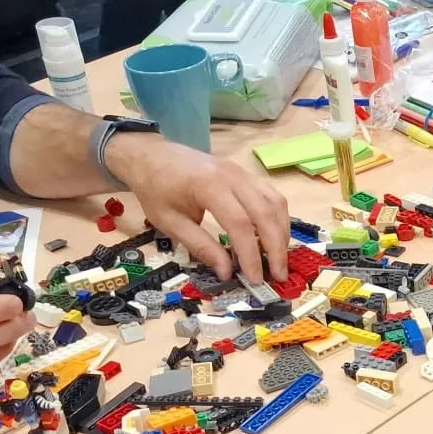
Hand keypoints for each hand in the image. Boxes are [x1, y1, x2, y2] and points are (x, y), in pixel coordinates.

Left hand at [106, 135, 289, 283]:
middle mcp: (232, 175)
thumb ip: (201, 246)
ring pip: (275, 202)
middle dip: (276, 248)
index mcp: (209, 186)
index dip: (250, 255)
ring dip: (282, 233)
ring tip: (279, 259)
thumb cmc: (155, 188)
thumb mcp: (170, 222)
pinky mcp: (245, 174)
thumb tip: (226, 272)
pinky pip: (271, 195)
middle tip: (278, 276)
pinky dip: (277, 218)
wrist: (150, 154)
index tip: (255, 279)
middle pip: (265, 213)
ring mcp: (242, 172)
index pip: (240, 224)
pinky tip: (274, 237)